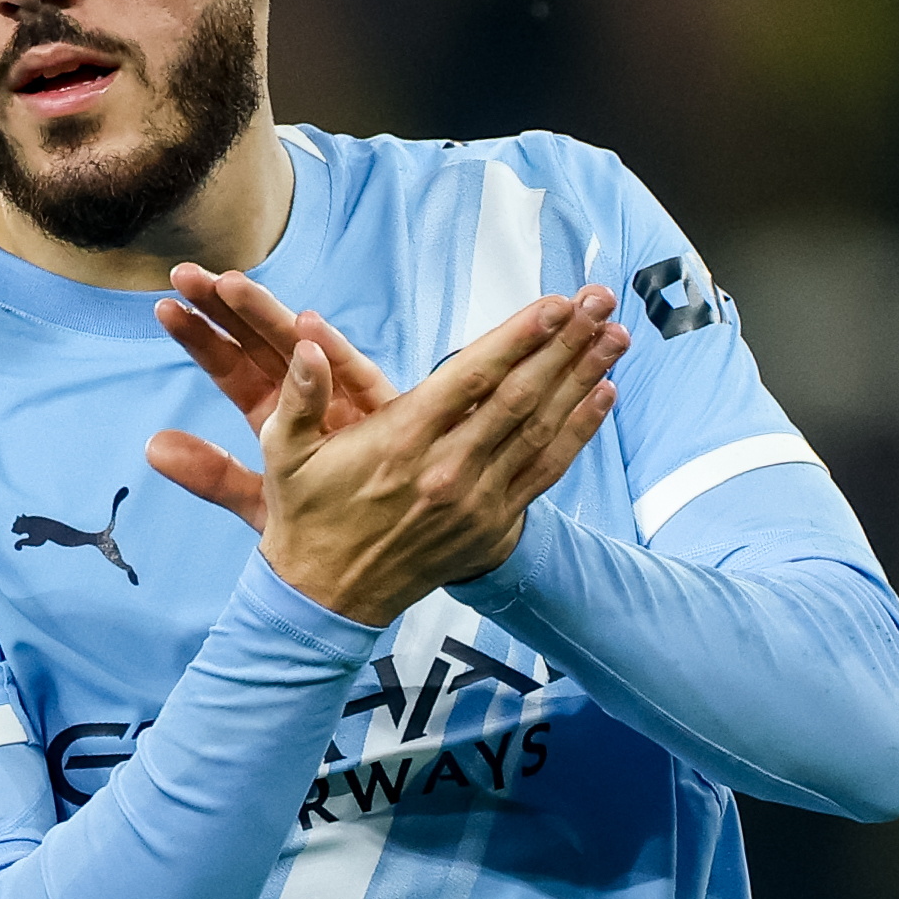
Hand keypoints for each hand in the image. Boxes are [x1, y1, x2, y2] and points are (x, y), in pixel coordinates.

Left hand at [144, 267, 396, 531]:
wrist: (395, 552)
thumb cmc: (331, 522)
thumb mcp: (263, 501)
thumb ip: (211, 476)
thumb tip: (150, 448)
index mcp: (275, 414)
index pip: (231, 368)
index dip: (200, 339)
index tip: (165, 310)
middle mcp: (308, 396)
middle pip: (260, 344)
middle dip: (226, 309)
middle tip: (188, 276)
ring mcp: (346, 399)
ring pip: (301, 349)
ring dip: (267, 317)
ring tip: (232, 287)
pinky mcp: (384, 411)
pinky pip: (354, 378)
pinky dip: (331, 352)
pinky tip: (306, 327)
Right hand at [163, 285, 630, 626]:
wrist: (326, 595)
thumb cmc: (308, 514)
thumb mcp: (285, 451)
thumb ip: (301, 395)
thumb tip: (306, 344)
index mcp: (399, 443)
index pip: (471, 379)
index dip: (517, 339)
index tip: (554, 305)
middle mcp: (446, 470)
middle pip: (519, 396)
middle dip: (565, 344)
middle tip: (600, 302)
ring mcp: (476, 500)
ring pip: (541, 429)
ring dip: (582, 379)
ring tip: (614, 336)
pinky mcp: (492, 525)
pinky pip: (546, 472)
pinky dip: (578, 432)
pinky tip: (603, 395)